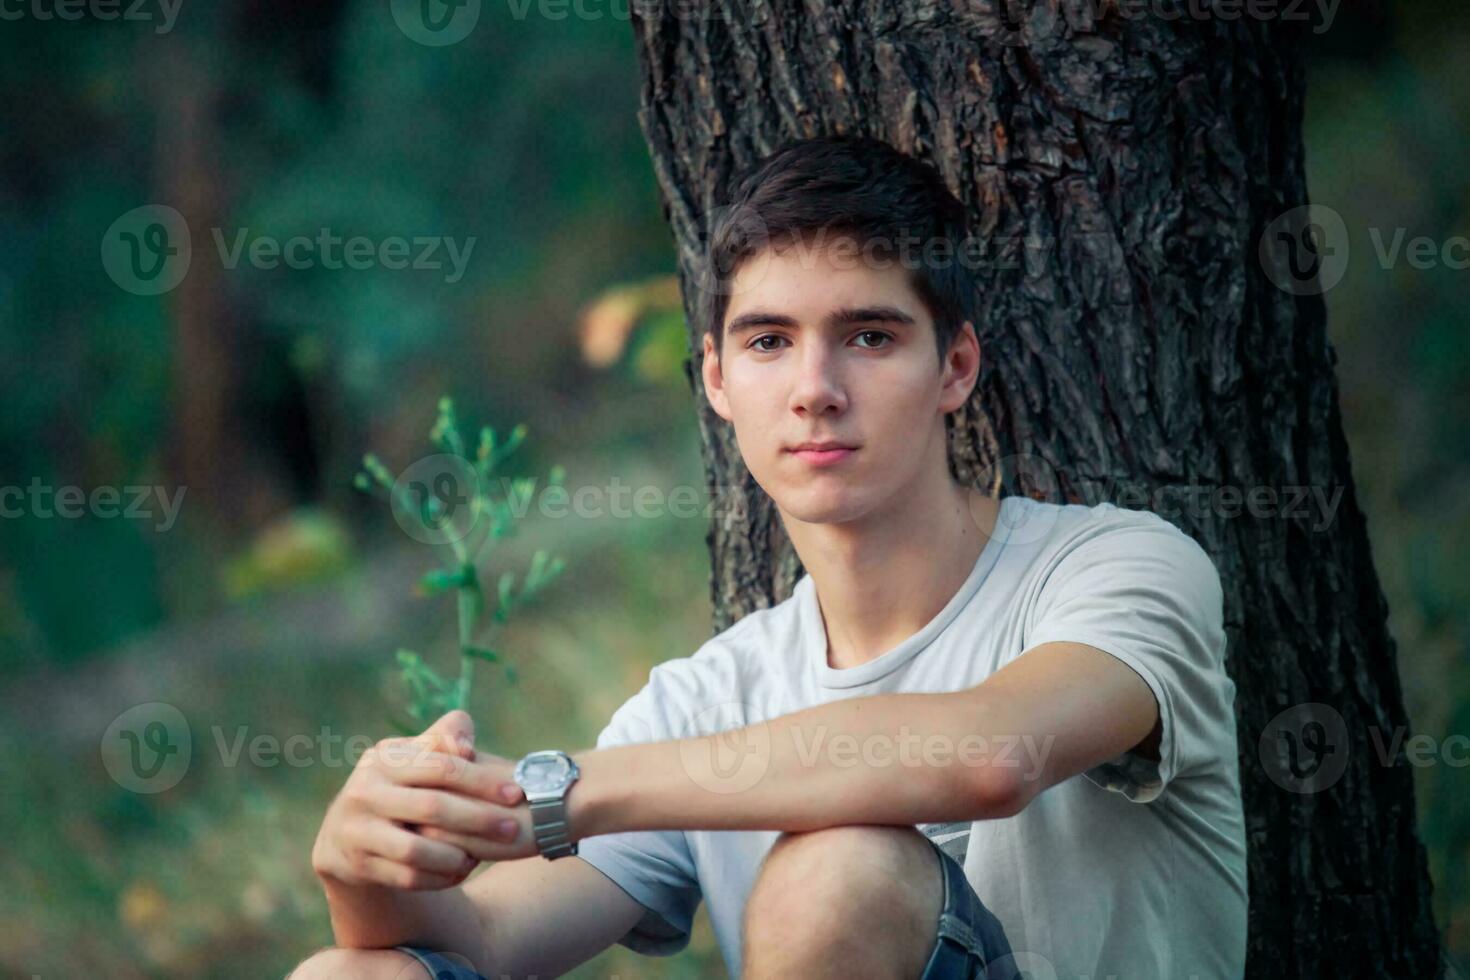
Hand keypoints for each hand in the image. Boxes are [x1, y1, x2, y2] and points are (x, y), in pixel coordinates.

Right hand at [311, 709, 533, 889]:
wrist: (346, 832)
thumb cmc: (400, 785)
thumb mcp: (414, 756)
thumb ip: (444, 740)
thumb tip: (466, 745)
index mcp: (384, 758)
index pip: (441, 766)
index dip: (481, 780)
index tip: (516, 792)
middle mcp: (364, 792)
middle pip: (432, 807)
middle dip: (478, 819)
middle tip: (511, 828)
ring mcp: (356, 830)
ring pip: (416, 850)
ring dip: (455, 855)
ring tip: (481, 856)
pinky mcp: (357, 864)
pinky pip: (405, 877)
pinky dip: (437, 877)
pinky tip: (460, 872)